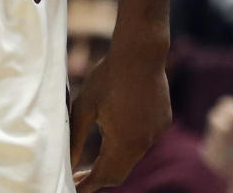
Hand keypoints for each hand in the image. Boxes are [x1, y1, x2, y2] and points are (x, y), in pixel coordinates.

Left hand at [70, 47, 171, 190]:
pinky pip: (144, 140)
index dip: (87, 184)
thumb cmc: (108, 76)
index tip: (72, 185)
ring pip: (132, 156)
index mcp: (123, 142)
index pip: (104, 177)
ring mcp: (156, 133)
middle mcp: (143, 143)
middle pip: (119, 172)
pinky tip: (118, 126)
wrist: (140, 53)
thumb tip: (69, 162)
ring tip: (97, 153)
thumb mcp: (85, 105)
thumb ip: (76, 137)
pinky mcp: (162, 122)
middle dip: (99, 177)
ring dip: (114, 158)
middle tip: (80, 174)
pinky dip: (128, 142)